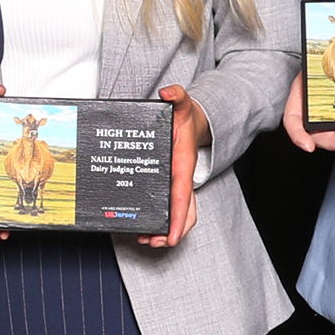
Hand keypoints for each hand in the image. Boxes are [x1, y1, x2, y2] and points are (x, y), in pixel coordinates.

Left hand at [137, 86, 203, 249]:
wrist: (191, 121)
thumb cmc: (184, 117)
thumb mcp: (181, 103)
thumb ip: (177, 95)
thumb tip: (169, 92)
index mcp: (183, 165)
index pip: (181, 196)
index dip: (176, 218)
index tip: (170, 236)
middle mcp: (181, 179)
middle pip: (183, 213)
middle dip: (171, 231)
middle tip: (153, 242)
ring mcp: (176, 184)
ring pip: (177, 215)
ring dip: (164, 230)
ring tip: (145, 240)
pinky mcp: (169, 186)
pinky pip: (168, 207)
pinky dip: (160, 220)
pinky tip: (143, 227)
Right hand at [285, 74, 334, 153]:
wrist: (327, 67)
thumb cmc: (313, 73)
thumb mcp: (306, 72)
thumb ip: (307, 77)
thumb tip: (317, 77)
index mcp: (299, 109)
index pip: (294, 126)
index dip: (300, 138)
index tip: (308, 146)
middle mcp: (314, 121)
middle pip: (323, 138)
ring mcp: (332, 123)